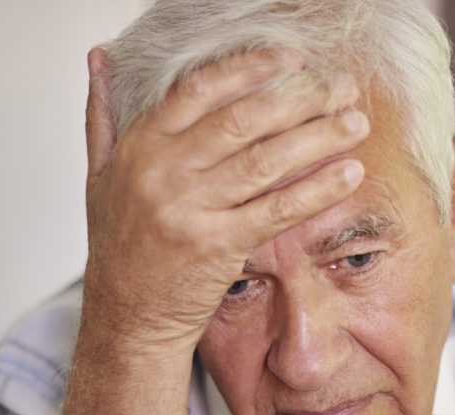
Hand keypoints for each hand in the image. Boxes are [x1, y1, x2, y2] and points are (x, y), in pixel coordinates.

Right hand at [82, 47, 368, 356]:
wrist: (127, 316)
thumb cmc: (121, 247)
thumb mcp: (99, 176)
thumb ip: (102, 116)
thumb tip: (99, 58)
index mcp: (139, 145)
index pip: (200, 89)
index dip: (249, 69)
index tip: (292, 60)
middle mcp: (163, 171)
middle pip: (243, 119)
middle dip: (300, 99)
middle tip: (340, 87)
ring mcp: (190, 209)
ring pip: (266, 161)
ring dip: (319, 137)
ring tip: (355, 123)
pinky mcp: (218, 246)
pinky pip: (278, 210)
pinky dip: (317, 190)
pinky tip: (349, 174)